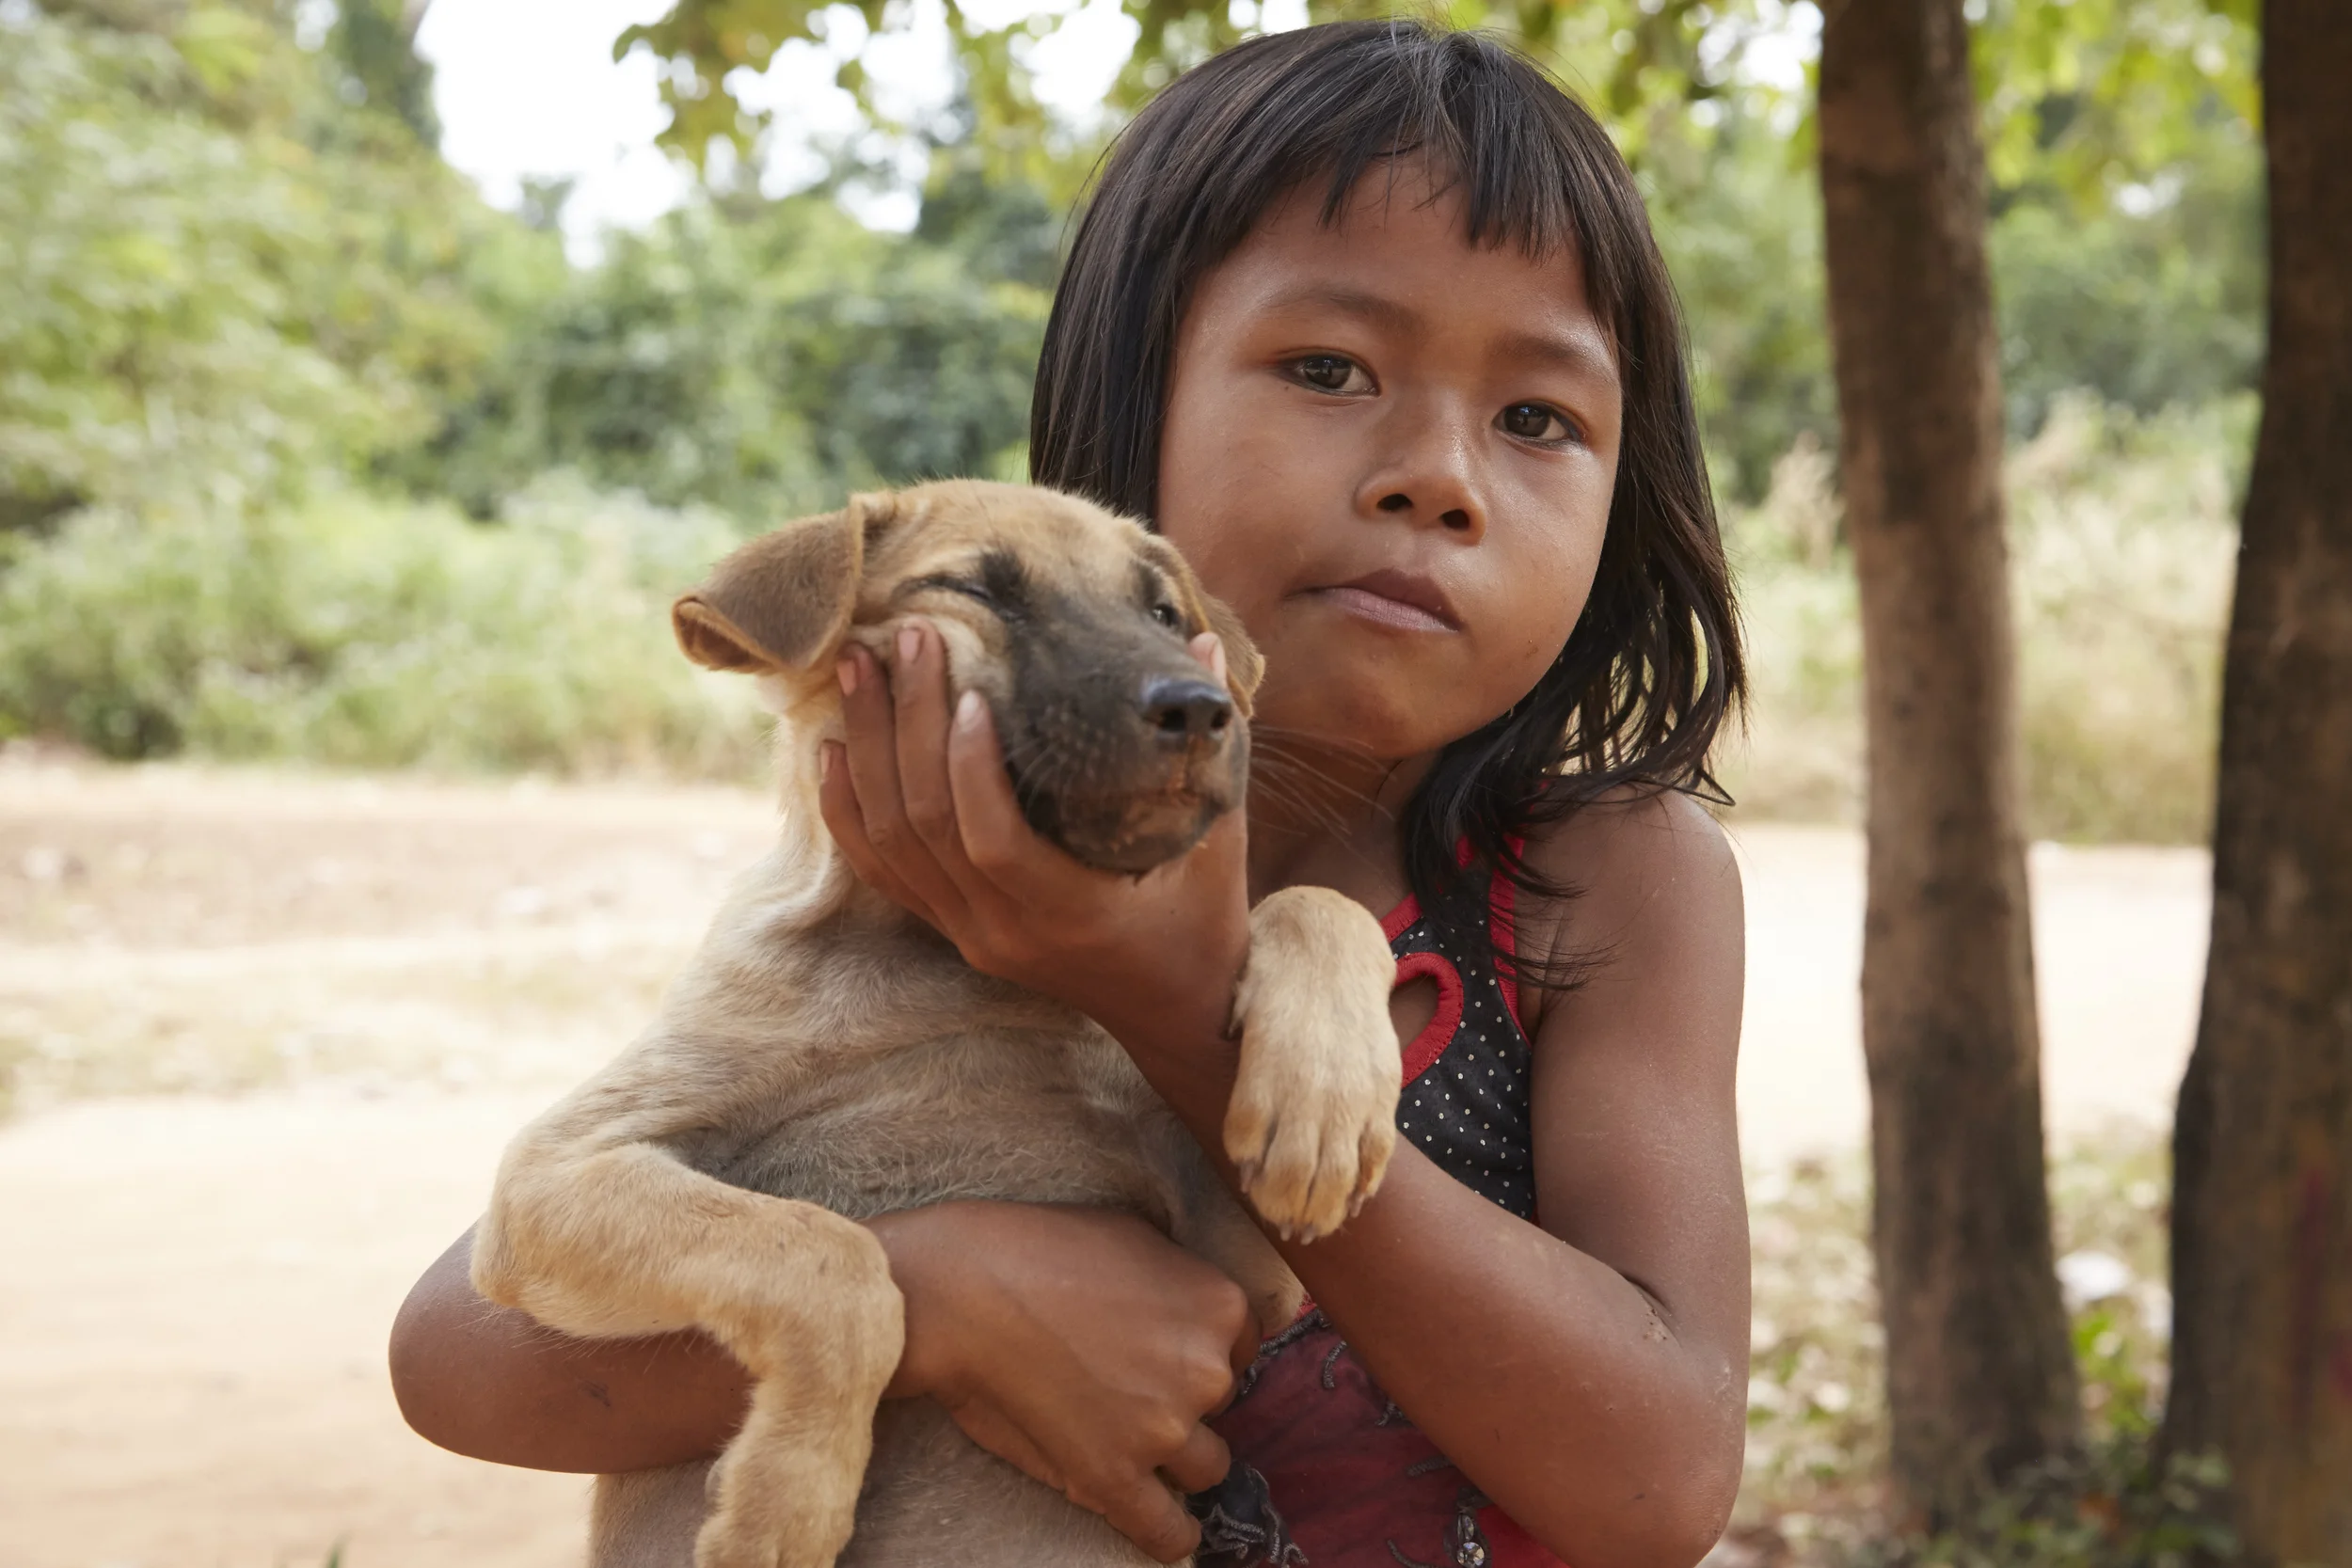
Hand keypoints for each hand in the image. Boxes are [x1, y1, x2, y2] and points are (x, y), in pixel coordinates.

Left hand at [818, 621, 1250, 1059]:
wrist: (1174, 1010)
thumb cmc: (1203, 919)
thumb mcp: (1219, 839)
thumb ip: (1211, 750)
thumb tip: (1203, 646)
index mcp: (1073, 913)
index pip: (995, 843)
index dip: (971, 769)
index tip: (970, 692)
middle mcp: (1006, 931)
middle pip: (927, 828)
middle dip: (907, 725)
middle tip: (905, 640)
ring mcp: (970, 935)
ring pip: (891, 844)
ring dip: (868, 750)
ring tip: (858, 667)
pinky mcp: (952, 932)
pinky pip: (881, 872)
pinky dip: (847, 808)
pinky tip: (832, 748)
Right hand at [870, 1202, 1257, 1562]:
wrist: (967, 1290)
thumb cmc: (1041, 1249)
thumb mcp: (1138, 1236)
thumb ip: (1183, 1281)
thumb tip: (1198, 1312)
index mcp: (1220, 1305)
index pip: (1243, 1347)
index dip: (1203, 1349)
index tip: (1166, 1349)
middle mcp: (1207, 1371)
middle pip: (1222, 1404)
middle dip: (1185, 1397)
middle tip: (1127, 1380)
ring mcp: (1163, 1430)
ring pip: (1205, 1466)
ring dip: (1176, 1457)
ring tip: (1129, 1437)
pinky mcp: (1114, 1477)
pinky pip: (1167, 1530)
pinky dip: (1170, 1534)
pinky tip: (1167, 1528)